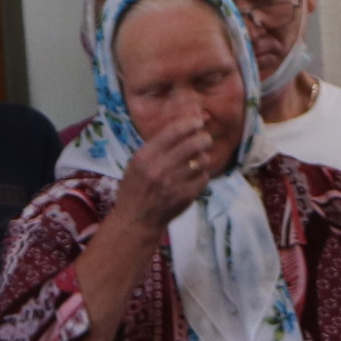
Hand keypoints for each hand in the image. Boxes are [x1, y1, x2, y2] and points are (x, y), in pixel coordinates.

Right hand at [110, 117, 216, 236]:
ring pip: (202, 160)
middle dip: (203, 139)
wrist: (135, 219)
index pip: (173, 132)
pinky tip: (194, 177)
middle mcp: (158, 168)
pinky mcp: (185, 196)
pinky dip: (202, 175)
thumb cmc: (136, 187)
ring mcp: (173, 183)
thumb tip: (185, 126)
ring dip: (203, 159)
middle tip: (205, 140)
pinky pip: (204, 177)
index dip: (190, 124)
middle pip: (194, 144)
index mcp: (144, 157)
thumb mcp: (137, 164)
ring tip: (197, 161)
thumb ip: (158, 146)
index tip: (199, 121)